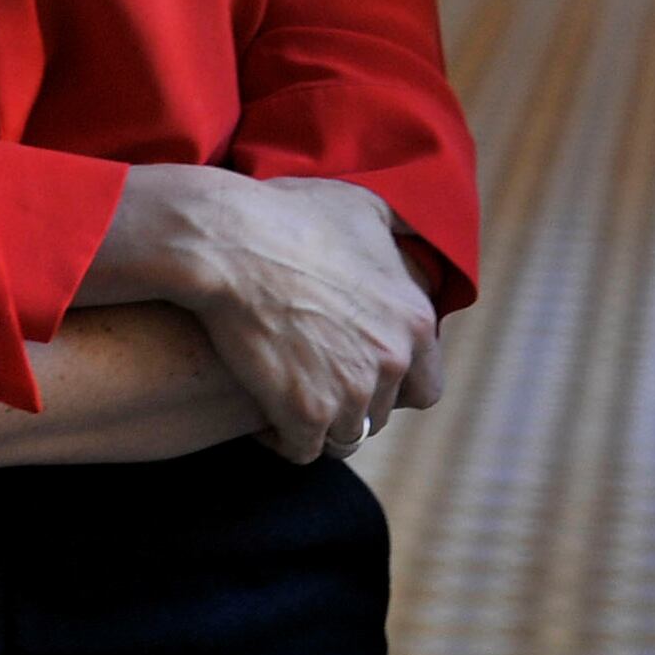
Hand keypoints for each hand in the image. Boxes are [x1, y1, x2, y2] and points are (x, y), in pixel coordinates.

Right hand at [106, 166, 442, 461]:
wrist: (228, 242)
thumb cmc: (289, 215)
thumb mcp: (363, 205)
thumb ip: (399, 229)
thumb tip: (413, 233)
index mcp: (413, 318)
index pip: (426, 385)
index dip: (394, 384)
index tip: (361, 370)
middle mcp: (392, 359)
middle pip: (382, 413)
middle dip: (353, 403)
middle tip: (315, 380)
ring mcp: (351, 390)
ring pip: (344, 436)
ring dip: (319, 424)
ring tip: (287, 401)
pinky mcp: (305, 412)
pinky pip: (302, 450)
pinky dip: (282, 438)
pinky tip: (262, 417)